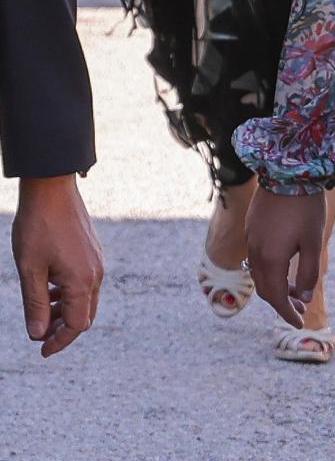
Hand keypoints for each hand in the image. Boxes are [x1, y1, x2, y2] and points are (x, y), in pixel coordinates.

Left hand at [12, 175, 104, 357]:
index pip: (76, 324)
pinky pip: (87, 282)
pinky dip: (70, 294)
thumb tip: (38, 334)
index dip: (59, 342)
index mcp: (82, 280)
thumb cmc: (38, 228)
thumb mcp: (30, 269)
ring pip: (86, 298)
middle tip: (39, 334)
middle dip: (63, 329)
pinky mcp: (93, 251)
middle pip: (85, 314)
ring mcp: (97, 261)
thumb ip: (36, 304)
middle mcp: (96, 272)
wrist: (53, 190)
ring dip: (66, 311)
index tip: (41, 351)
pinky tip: (50, 289)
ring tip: (41, 312)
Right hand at [245, 188, 325, 327]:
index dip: (287, 313)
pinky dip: (271, 269)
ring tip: (296, 289)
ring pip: (260, 273)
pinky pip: (258, 257)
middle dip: (282, 302)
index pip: (276, 297)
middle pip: (265, 288)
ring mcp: (251, 238)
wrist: (287, 170)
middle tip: (300, 309)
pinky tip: (285, 263)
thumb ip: (309, 272)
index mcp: (271, 259)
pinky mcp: (252, 226)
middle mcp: (256, 252)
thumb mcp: (314, 241)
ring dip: (276, 285)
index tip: (300, 324)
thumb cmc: (305, 206)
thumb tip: (304, 298)